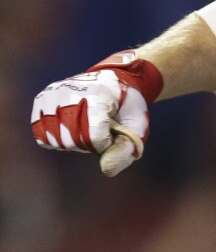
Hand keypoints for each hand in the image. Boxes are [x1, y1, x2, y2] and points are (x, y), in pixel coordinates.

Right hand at [31, 51, 163, 176]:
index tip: (112, 132)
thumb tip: (106, 170)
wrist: (113, 80)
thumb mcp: (137, 125)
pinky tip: (70, 130)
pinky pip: (42, 134)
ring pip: (55, 140)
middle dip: (90, 145)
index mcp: (98, 93)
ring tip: (86, 128)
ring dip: (73, 143)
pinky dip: (57, 139)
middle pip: (72, 140)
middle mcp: (69, 90)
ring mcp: (52, 94)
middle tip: (101, 130)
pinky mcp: (41, 99)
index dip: (105, 144)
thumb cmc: (126, 106)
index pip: (94, 137)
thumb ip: (126, 149)